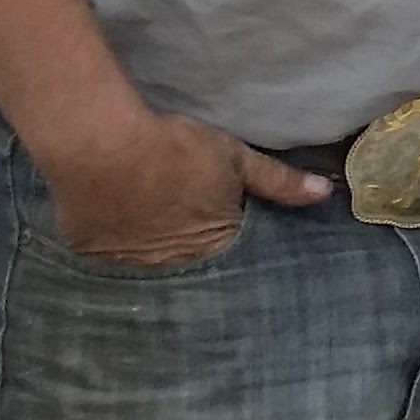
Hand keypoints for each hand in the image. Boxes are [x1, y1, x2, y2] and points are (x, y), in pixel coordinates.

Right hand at [43, 106, 328, 268]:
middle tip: (191, 236)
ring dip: (160, 260)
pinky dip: (123, 254)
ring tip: (157, 237)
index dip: (235, 249)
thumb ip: (278, 181)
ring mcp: (131, 270)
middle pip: (194, 271)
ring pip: (154, 272)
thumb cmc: (175, 150)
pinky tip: (123, 235)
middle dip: (199, 262)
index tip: (231, 237)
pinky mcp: (95, 261)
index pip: (234, 262)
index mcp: (214, 248)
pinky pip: (115, 267)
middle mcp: (174, 269)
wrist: (102, 148)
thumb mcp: (234, 160)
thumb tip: (324, 193)